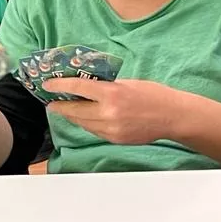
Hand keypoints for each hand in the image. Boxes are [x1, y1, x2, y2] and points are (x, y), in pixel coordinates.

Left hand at [43, 77, 185, 144]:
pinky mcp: (114, 139)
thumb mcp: (128, 83)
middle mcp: (108, 113)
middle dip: (60, 105)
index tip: (47, 85)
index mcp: (111, 93)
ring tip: (65, 108)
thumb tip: (87, 87)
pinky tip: (84, 118)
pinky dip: (87, 123)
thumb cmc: (153, 94)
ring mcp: (111, 129)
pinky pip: (94, 130)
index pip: (77, 88)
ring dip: (72, 115)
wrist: (173, 117)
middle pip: (75, 110)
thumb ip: (106, 86)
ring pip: (82, 123)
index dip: (59, 86)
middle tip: (50, 101)